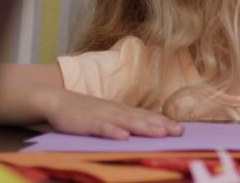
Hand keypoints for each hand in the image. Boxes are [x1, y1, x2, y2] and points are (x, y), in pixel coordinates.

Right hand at [40, 87, 183, 139]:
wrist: (57, 100)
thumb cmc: (85, 111)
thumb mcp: (108, 115)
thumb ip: (124, 120)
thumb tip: (144, 128)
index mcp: (122, 111)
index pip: (148, 116)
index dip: (165, 122)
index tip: (182, 129)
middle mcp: (117, 111)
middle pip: (143, 118)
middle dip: (162, 125)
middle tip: (180, 132)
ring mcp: (103, 116)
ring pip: (127, 122)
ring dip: (145, 127)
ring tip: (161, 133)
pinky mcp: (88, 122)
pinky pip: (102, 128)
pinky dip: (113, 132)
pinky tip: (124, 137)